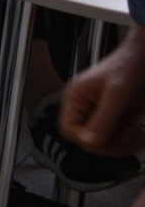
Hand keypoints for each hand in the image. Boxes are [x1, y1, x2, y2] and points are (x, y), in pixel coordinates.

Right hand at [57, 27, 144, 156]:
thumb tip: (89, 142)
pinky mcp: (114, 115)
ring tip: (141, 133)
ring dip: (125, 141)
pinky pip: (118, 135)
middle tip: (131, 137)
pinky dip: (131, 137)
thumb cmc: (130, 64)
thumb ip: (103, 118)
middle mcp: (84, 106)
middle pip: (87, 138)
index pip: (69, 129)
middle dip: (111, 142)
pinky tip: (142, 130)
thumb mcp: (118, 92)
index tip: (106, 140)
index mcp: (76, 97)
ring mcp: (99, 112)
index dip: (85, 139)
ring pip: (105, 140)